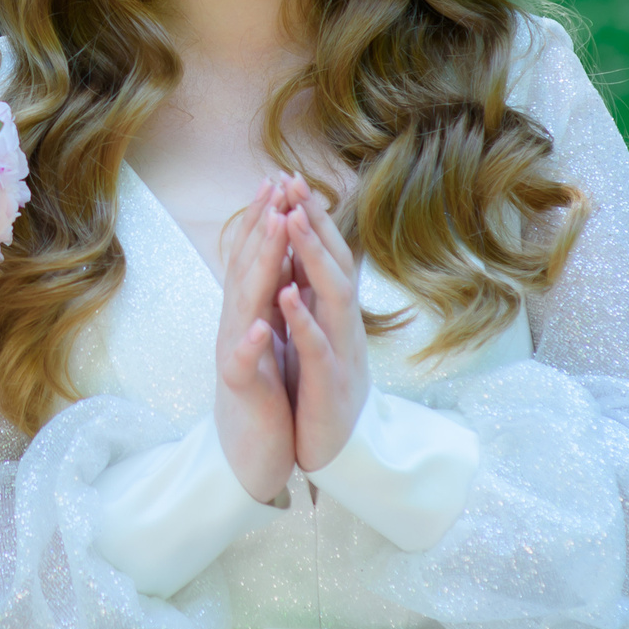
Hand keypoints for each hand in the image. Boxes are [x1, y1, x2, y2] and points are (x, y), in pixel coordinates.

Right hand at [213, 178, 299, 502]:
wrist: (244, 452)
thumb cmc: (261, 390)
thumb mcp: (266, 335)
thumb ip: (266, 297)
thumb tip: (273, 255)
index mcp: (247, 311)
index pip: (255, 257)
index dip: (264, 219)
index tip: (279, 180)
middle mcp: (235, 324)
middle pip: (247, 268)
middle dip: (261, 226)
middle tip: (274, 187)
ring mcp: (235, 353)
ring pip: (244, 304)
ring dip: (259, 266)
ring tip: (274, 232)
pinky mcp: (242, 388)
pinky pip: (245, 364)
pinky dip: (252, 344)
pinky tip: (262, 326)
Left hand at [280, 191, 371, 474]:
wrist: (339, 450)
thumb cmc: (325, 388)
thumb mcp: (318, 335)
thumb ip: (313, 297)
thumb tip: (305, 254)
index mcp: (332, 312)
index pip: (324, 255)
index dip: (311, 217)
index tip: (291, 179)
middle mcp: (342, 323)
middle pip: (333, 262)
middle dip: (314, 222)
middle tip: (295, 182)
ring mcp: (340, 350)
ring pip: (331, 295)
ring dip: (312, 257)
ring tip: (294, 220)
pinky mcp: (329, 383)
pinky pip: (316, 346)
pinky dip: (302, 319)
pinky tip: (287, 295)